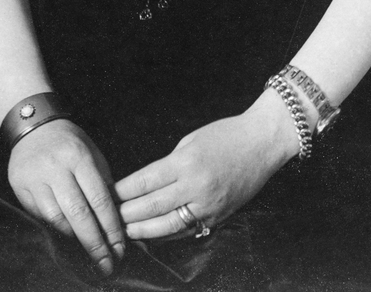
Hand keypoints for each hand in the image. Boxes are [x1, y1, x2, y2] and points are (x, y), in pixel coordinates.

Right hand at [8, 119, 125, 275]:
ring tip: (88, 250)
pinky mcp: (19, 186)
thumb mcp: (92, 153)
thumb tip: (118, 220)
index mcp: (79, 157)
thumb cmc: (69, 143)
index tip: (119, 247)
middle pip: (78, 213)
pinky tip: (67, 235)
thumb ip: (103, 183)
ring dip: (74, 238)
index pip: (99, 198)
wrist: (34, 126)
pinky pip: (40, 216)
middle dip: (94, 243)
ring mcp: (35, 177)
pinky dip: (56, 228)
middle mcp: (56, 167)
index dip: (111, 227)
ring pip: (56, 218)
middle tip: (106, 263)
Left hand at [114, 91, 298, 240]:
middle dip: (128, 213)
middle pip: (152, 206)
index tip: (109, 195)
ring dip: (144, 230)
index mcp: (185, 162)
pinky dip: (167, 235)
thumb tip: (148, 183)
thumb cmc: (225, 135)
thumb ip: (170, 164)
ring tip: (126, 232)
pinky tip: (153, 236)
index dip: (124, 191)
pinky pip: (188, 230)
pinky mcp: (218, 216)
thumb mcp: (191, 140)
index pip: (145, 181)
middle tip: (110, 216)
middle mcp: (195, 186)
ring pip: (168, 225)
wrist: (262, 143)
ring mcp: (208, 204)